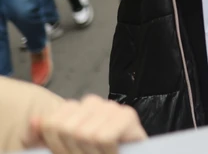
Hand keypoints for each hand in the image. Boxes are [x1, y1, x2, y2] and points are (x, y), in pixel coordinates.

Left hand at [25, 94, 146, 153]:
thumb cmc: (91, 153)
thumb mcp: (60, 149)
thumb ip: (41, 138)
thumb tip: (35, 121)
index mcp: (74, 108)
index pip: (51, 122)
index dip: (57, 146)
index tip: (70, 153)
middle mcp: (92, 102)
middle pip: (68, 129)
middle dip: (74, 151)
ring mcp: (111, 107)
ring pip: (85, 134)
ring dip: (92, 153)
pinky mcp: (127, 115)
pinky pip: (104, 137)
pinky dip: (107, 152)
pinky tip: (112, 152)